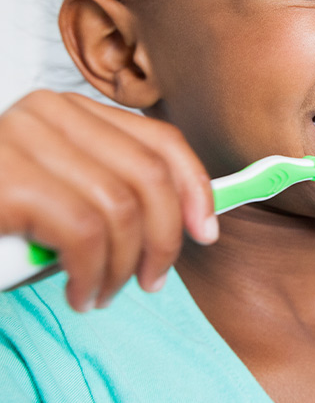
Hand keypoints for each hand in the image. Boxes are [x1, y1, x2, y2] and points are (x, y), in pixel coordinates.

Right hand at [0, 90, 217, 311]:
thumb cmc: (7, 209)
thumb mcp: (68, 186)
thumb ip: (115, 188)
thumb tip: (190, 219)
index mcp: (74, 111)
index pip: (160, 140)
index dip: (196, 186)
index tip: (206, 230)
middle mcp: (52, 113)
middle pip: (150, 176)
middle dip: (166, 238)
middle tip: (152, 279)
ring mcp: (26, 140)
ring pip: (122, 208)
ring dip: (125, 265)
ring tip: (106, 291)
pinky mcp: (8, 180)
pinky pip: (84, 232)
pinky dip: (94, 273)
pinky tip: (82, 292)